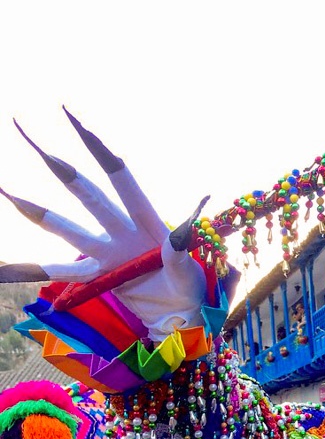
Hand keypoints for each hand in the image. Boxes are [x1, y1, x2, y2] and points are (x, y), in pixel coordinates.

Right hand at [0, 111, 206, 342]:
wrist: (182, 314)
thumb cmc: (191, 288)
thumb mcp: (191, 273)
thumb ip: (181, 256)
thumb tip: (180, 235)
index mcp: (149, 222)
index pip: (122, 180)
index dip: (102, 154)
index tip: (80, 124)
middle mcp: (123, 231)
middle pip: (90, 197)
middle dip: (64, 171)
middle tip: (35, 142)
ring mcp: (108, 252)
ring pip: (69, 229)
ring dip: (40, 213)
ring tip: (8, 194)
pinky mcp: (100, 276)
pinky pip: (68, 272)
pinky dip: (40, 270)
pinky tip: (11, 267)